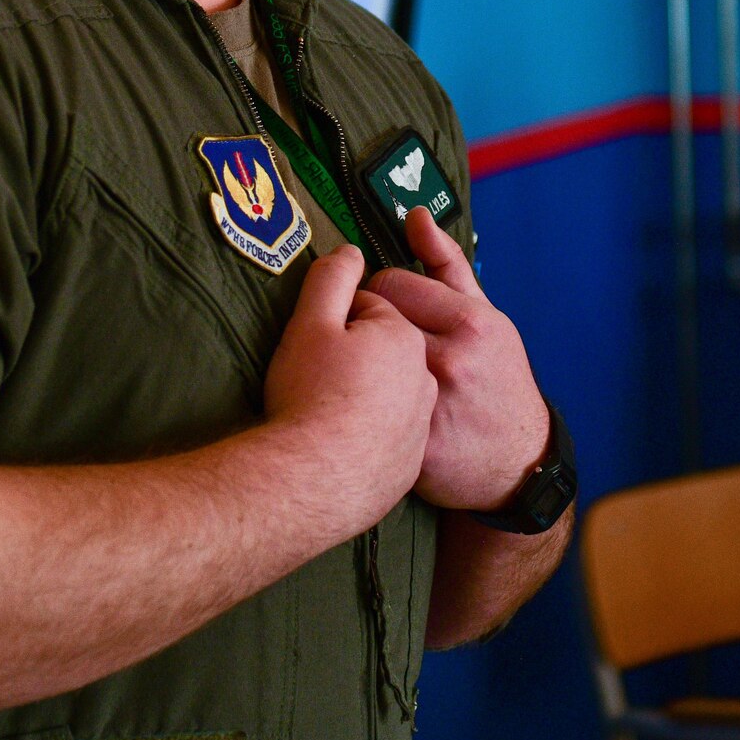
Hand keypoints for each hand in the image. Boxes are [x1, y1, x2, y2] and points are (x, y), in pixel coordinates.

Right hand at [264, 245, 436, 528]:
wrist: (314, 487)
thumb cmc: (309, 401)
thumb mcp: (311, 326)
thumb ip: (332, 279)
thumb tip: (349, 251)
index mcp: (409, 337)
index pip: (375, 304)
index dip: (340, 316)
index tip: (319, 340)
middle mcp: (430, 375)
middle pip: (390, 343)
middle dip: (362, 346)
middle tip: (323, 372)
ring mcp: (425, 420)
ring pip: (393, 385)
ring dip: (369, 385)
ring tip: (331, 404)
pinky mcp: (414, 459)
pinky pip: (392, 428)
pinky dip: (373, 424)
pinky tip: (344, 435)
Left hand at [365, 210, 548, 510]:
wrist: (516, 461)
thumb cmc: (497, 376)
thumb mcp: (484, 313)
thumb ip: (445, 261)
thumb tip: (414, 213)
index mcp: (469, 321)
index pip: (389, 282)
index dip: (381, 294)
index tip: (388, 310)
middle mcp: (453, 359)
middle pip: (371, 321)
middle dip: (367, 328)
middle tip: (377, 344)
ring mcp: (434, 405)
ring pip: (362, 365)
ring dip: (358, 366)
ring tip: (371, 374)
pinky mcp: (415, 446)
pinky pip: (366, 409)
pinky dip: (363, 407)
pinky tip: (375, 411)